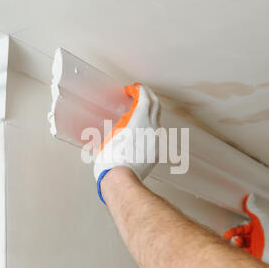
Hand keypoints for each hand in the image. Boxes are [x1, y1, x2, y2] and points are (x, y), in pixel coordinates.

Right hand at [94, 83, 160, 203]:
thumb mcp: (112, 134)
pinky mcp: (156, 151)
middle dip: (148, 97)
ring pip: (156, 121)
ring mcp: (156, 140)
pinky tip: (140, 133)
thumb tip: (126, 120)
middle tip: (140, 94)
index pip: (145, 97)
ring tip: (138, 114)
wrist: (121, 178)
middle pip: (155, 105)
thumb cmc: (112, 158)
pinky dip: (149, 129)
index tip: (134, 89)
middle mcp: (152, 127)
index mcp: (140, 119)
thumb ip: (123, 123)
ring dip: (149, 114)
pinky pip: (154, 135)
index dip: (139, 90)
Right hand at [223, 194, 268, 265]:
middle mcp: (257, 238)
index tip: (228, 233)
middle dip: (233, 237)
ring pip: (241, 246)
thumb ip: (253, 208)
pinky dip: (239, 253)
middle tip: (229, 238)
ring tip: (236, 243)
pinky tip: (237, 251)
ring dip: (236, 245)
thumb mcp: (262, 218)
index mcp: (258, 228)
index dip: (234, 230)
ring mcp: (256, 248)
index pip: (242, 228)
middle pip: (240, 237)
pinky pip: (244, 255)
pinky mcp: (256, 258)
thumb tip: (250, 198)